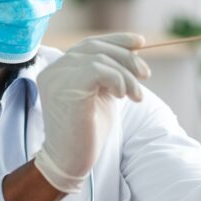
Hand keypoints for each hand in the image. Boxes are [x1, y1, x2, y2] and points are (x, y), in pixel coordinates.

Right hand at [34, 34, 150, 193]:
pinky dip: (116, 80)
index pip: (89, 44)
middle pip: (95, 48)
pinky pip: (97, 70)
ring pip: (100, 59)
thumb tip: (134, 52)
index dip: (116, 40)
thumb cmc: (87, 131)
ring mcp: (57, 77)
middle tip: (146, 75)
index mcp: (60, 69)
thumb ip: (109, 74)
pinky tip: (122, 96)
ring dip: (126, 76)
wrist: (71, 160)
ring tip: (136, 96)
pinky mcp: (66, 88)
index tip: (140, 43)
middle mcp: (54, 69)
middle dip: (126, 58)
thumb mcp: (101, 95)